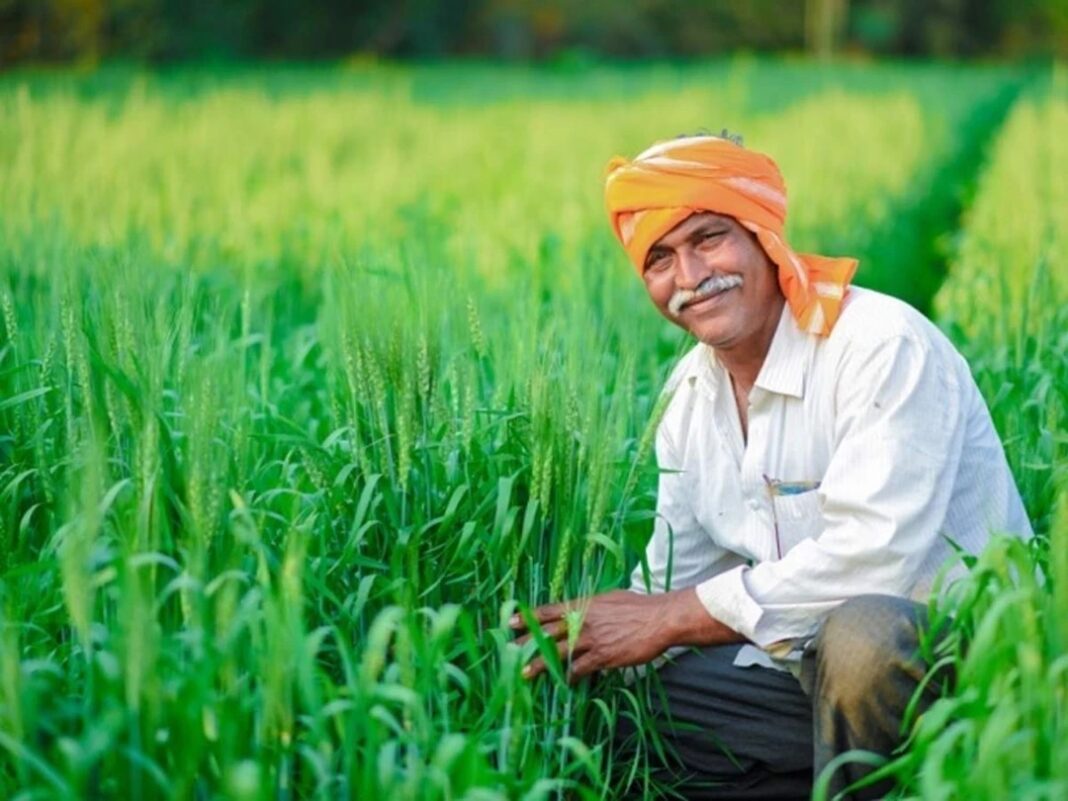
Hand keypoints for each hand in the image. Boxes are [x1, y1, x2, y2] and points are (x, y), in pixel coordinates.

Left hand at [510, 588, 741, 683]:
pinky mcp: (603, 656)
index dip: (528, 617)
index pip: (548, 610)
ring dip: (540, 665)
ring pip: (558, 653)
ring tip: (524, 674)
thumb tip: (580, 608)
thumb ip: (591, 606)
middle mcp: (582, 621)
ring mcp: (592, 639)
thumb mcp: (610, 598)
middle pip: (547, 633)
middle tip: (507, 651)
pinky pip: (580, 668)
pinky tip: (564, 683)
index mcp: (583, 605)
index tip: (510, 622)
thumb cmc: (638, 606)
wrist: (659, 619)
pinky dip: (570, 676)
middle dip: (526, 643)